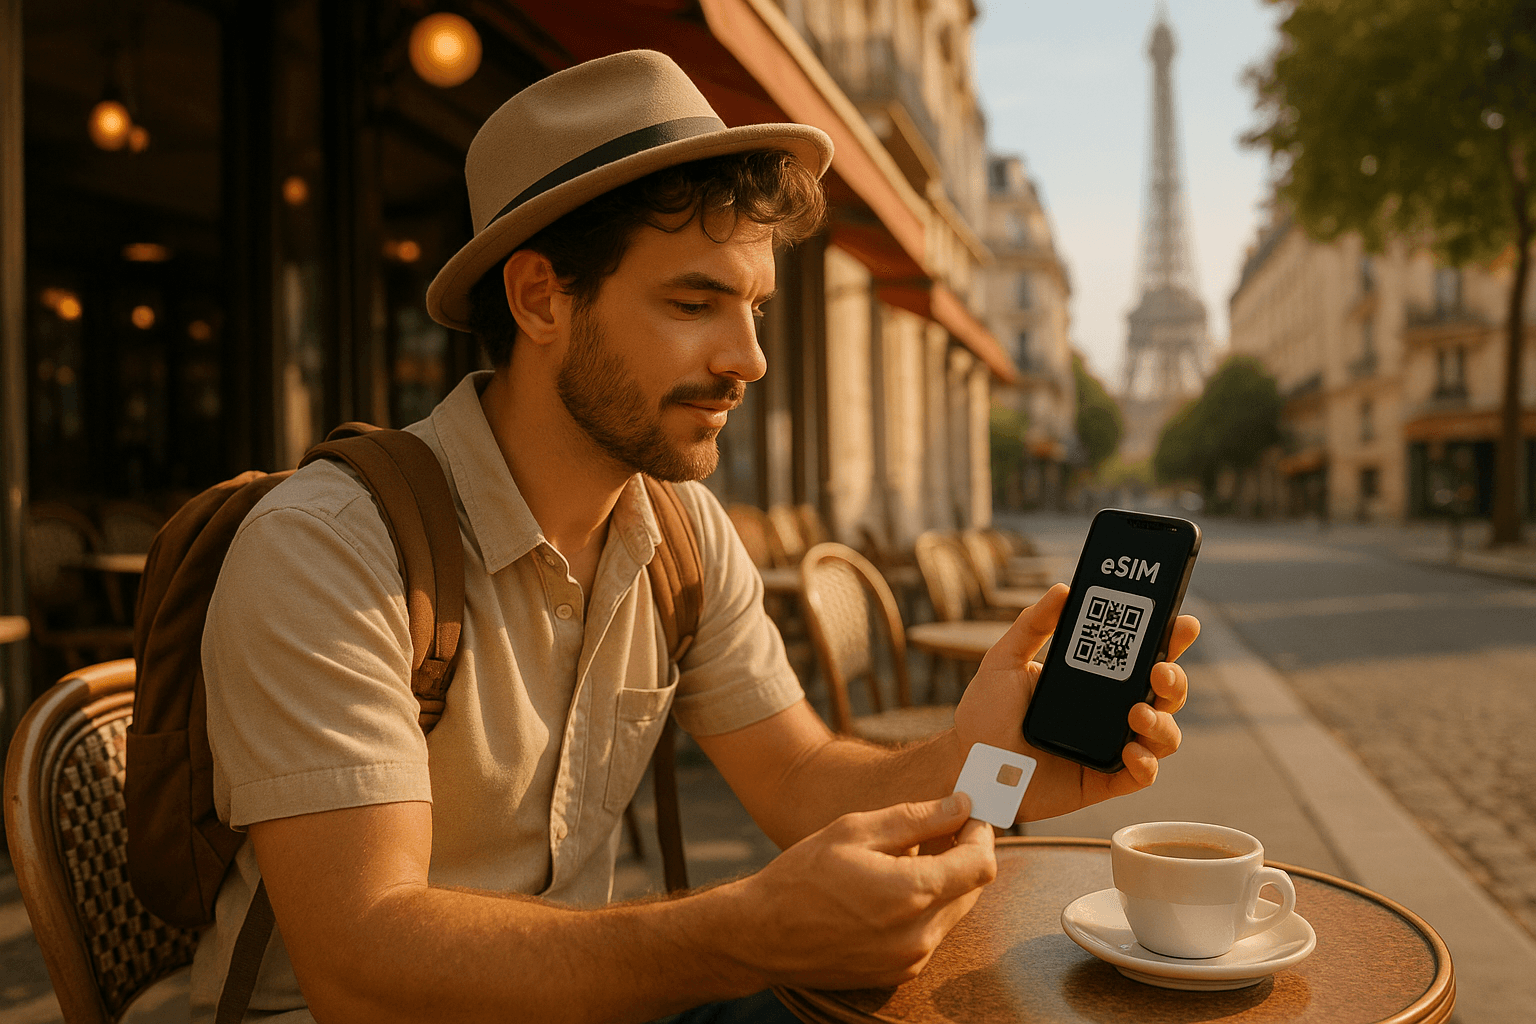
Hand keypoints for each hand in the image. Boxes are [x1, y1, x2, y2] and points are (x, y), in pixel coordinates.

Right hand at [729, 794, 996, 989]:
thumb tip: (962, 805)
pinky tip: (889, 889)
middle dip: (964, 855)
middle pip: (971, 889)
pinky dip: (924, 906)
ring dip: (943, 881)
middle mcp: (918, 934)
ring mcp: (910, 959)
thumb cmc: (802, 875)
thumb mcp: (855, 830)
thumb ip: (916, 818)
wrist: (762, 934)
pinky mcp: (899, 973)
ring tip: (904, 857)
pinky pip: (930, 932)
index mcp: (911, 893)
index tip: (971, 814)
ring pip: (952, 911)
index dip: (982, 833)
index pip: (980, 864)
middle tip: (941, 826)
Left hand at [952, 584, 1199, 822]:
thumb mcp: (1004, 661)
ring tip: (1138, 714)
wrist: (969, 764)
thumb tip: (1063, 589)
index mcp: (1094, 679)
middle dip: (1175, 680)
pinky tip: (1132, 752)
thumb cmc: (986, 713)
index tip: (1182, 623)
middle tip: (1160, 671)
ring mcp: (1111, 747)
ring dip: (1163, 723)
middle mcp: (1111, 712)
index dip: (1169, 641)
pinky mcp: (1104, 781)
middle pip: (1165, 694)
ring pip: (1164, 735)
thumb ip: (1032, 625)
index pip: (1141, 657)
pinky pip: (1142, 775)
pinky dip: (1146, 764)